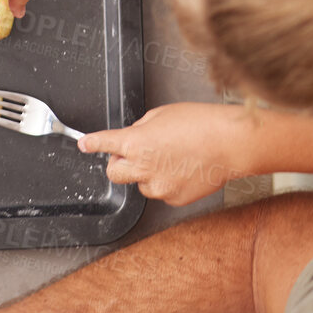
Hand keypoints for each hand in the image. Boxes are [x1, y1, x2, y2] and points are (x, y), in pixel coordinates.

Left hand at [80, 103, 259, 206]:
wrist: (228, 144)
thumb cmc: (200, 123)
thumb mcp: (162, 114)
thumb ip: (141, 127)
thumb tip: (135, 135)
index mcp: (135, 142)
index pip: (104, 143)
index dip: (91, 143)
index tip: (84, 144)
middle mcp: (142, 168)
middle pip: (114, 174)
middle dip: (118, 164)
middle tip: (133, 154)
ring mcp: (158, 186)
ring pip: (140, 184)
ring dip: (146, 174)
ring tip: (171, 158)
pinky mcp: (174, 199)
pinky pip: (161, 192)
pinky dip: (166, 182)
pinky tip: (183, 169)